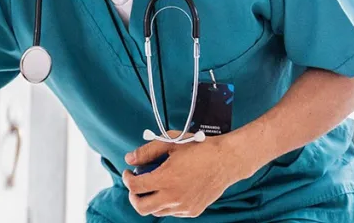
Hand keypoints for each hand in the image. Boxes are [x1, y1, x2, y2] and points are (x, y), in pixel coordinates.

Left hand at [121, 131, 253, 217]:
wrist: (226, 160)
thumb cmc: (199, 148)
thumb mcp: (170, 143)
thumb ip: (147, 151)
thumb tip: (129, 158)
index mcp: (166, 179)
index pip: (135, 187)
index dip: (127, 179)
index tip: (129, 172)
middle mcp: (174, 197)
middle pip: (141, 207)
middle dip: (133, 196)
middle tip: (136, 185)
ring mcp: (184, 207)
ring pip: (156, 211)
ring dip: (150, 200)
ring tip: (154, 185)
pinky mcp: (193, 211)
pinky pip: (172, 212)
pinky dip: (166, 203)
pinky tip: (171, 189)